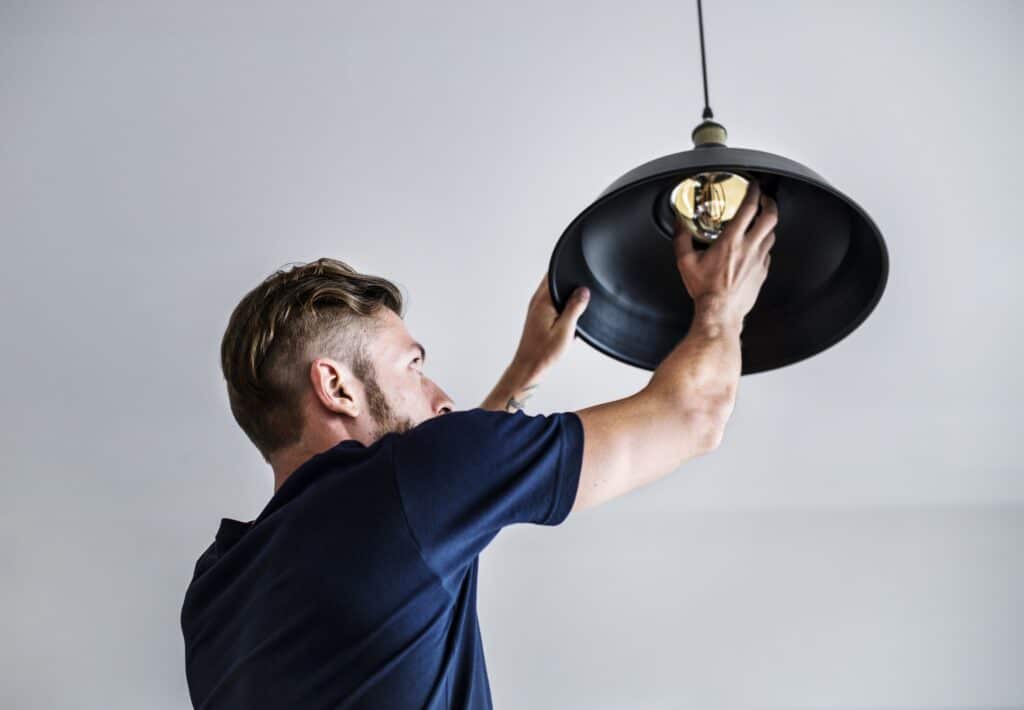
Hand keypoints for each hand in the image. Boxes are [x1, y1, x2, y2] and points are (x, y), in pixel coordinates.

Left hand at [509, 275, 589, 380]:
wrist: (529, 368)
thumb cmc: (543, 353)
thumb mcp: (565, 330)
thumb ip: (574, 308)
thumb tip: (583, 291)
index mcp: (543, 301)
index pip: (554, 274)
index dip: (568, 272)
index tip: (580, 277)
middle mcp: (537, 302)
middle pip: (556, 282)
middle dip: (570, 288)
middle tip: (581, 302)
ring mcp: (537, 309)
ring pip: (556, 295)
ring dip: (567, 302)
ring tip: (573, 319)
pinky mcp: (539, 317)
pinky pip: (554, 307)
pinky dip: (563, 313)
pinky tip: (568, 326)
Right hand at [673, 179, 776, 329]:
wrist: (720, 312)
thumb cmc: (706, 290)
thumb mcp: (686, 262)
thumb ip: (681, 238)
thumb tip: (679, 224)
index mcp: (731, 241)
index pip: (749, 208)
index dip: (754, 192)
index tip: (753, 186)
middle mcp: (749, 248)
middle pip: (770, 217)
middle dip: (770, 203)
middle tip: (765, 199)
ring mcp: (758, 260)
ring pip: (772, 234)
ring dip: (768, 224)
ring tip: (761, 221)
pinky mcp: (762, 272)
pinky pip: (768, 252)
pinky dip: (764, 244)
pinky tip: (757, 246)